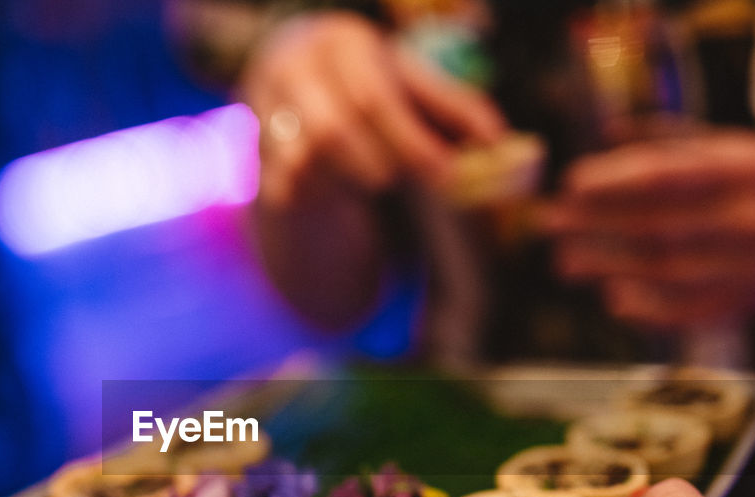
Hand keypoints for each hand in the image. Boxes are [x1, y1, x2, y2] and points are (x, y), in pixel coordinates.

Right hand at [239, 11, 505, 206]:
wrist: (288, 85)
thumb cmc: (363, 84)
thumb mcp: (406, 82)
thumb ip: (452, 107)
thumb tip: (498, 139)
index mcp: (339, 41)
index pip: (372, 96)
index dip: (412, 140)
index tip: (445, 174)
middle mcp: (293, 67)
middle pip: (333, 130)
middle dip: (379, 163)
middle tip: (403, 179)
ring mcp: (264, 108)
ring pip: (306, 160)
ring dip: (349, 179)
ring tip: (370, 176)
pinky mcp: (256, 152)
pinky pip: (286, 188)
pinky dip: (321, 196)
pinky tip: (337, 187)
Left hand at [546, 131, 754, 328]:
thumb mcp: (740, 143)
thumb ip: (673, 140)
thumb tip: (606, 134)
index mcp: (746, 169)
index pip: (665, 178)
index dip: (612, 183)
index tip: (570, 185)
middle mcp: (752, 218)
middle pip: (656, 227)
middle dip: (594, 228)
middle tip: (549, 227)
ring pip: (668, 272)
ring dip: (609, 268)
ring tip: (567, 263)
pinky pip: (695, 309)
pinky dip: (650, 307)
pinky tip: (614, 298)